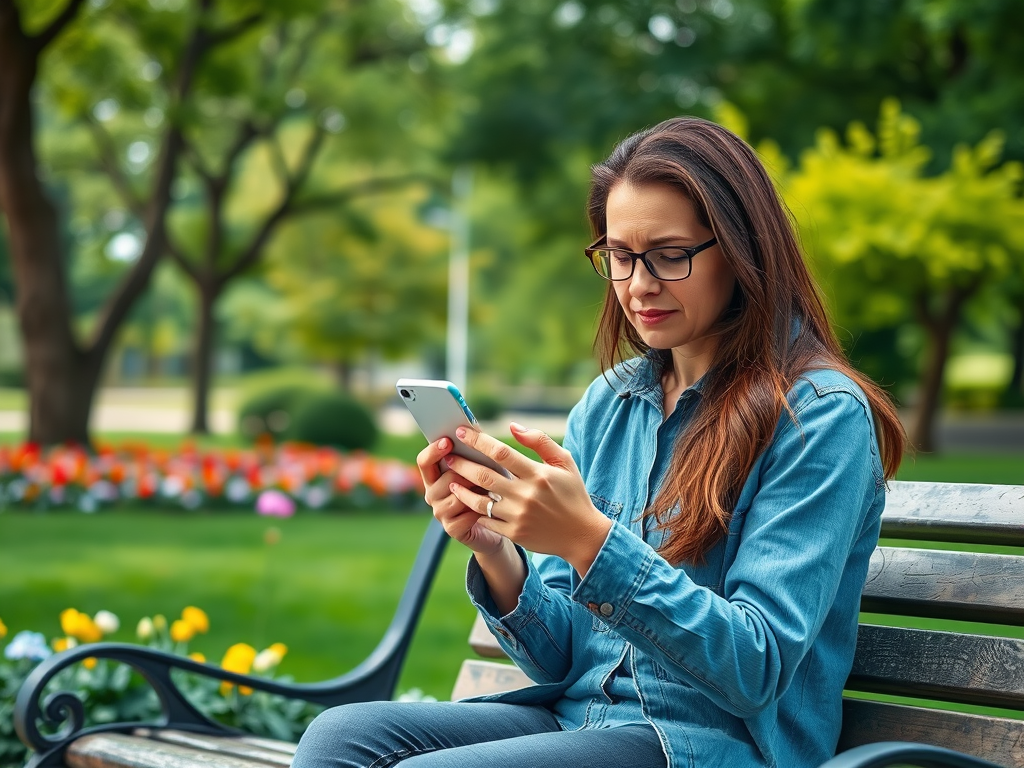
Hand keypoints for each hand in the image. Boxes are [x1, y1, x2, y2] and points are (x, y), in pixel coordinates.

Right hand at [416, 436, 504, 555]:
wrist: (494, 524)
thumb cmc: (487, 489)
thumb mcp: (479, 469)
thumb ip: (471, 453)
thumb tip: (473, 430)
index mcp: (434, 477)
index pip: (424, 461)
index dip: (434, 450)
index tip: (448, 441)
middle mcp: (432, 495)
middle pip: (446, 477)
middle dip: (469, 473)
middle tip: (487, 472)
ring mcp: (440, 513)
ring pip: (458, 496)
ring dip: (478, 491)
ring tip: (493, 490)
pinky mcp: (452, 529)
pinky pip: (467, 514)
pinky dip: (482, 509)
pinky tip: (491, 508)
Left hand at [445, 423, 612, 576]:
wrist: (582, 535)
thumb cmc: (572, 494)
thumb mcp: (564, 462)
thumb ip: (539, 441)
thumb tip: (512, 426)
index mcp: (538, 474)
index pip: (501, 453)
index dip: (478, 441)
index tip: (461, 432)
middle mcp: (526, 495)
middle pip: (484, 476)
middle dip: (462, 464)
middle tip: (448, 456)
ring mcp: (519, 516)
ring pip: (479, 501)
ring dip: (462, 489)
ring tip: (451, 480)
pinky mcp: (514, 533)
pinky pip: (486, 520)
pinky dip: (472, 510)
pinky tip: (464, 502)